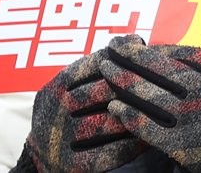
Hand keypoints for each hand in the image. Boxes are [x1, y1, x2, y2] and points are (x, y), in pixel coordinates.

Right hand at [22, 47, 146, 171]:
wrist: (42, 154)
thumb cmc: (70, 109)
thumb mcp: (74, 84)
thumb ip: (100, 64)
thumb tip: (135, 39)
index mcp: (55, 86)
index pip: (91, 66)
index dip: (122, 62)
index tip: (147, 62)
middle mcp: (54, 110)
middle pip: (97, 93)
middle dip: (130, 89)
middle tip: (158, 87)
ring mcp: (60, 139)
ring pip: (102, 124)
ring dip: (131, 118)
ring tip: (158, 113)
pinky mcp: (71, 165)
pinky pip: (105, 154)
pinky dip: (128, 147)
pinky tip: (146, 141)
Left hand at [99, 34, 200, 172]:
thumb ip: (193, 62)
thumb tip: (150, 49)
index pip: (167, 52)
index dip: (139, 48)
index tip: (122, 43)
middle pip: (153, 69)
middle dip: (124, 58)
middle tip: (106, 51)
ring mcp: (191, 116)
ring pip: (147, 95)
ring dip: (121, 81)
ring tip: (105, 72)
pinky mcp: (182, 144)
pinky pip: (147, 125)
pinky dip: (128, 115)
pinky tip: (115, 107)